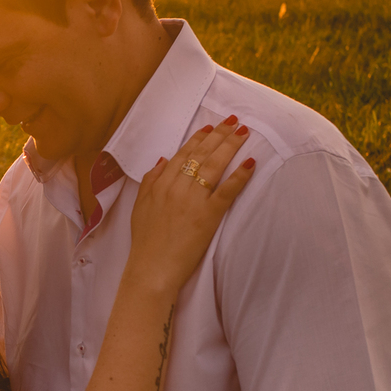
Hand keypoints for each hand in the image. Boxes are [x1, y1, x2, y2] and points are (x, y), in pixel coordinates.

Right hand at [128, 115, 253, 293]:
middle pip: (201, 154)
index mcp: (160, 184)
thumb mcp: (140, 207)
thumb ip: (150, 181)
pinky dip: (240, 175)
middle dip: (219, 135)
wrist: (152, 269)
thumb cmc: (145, 242)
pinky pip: (227, 190)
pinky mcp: (208, 216)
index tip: (211, 127)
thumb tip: (163, 160)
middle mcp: (177, 187)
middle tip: (234, 121)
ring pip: (214, 166)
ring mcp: (193, 200)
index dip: (199, 138)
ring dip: (230, 146)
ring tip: (244, 133)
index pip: (183, 154)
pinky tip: (250, 163)